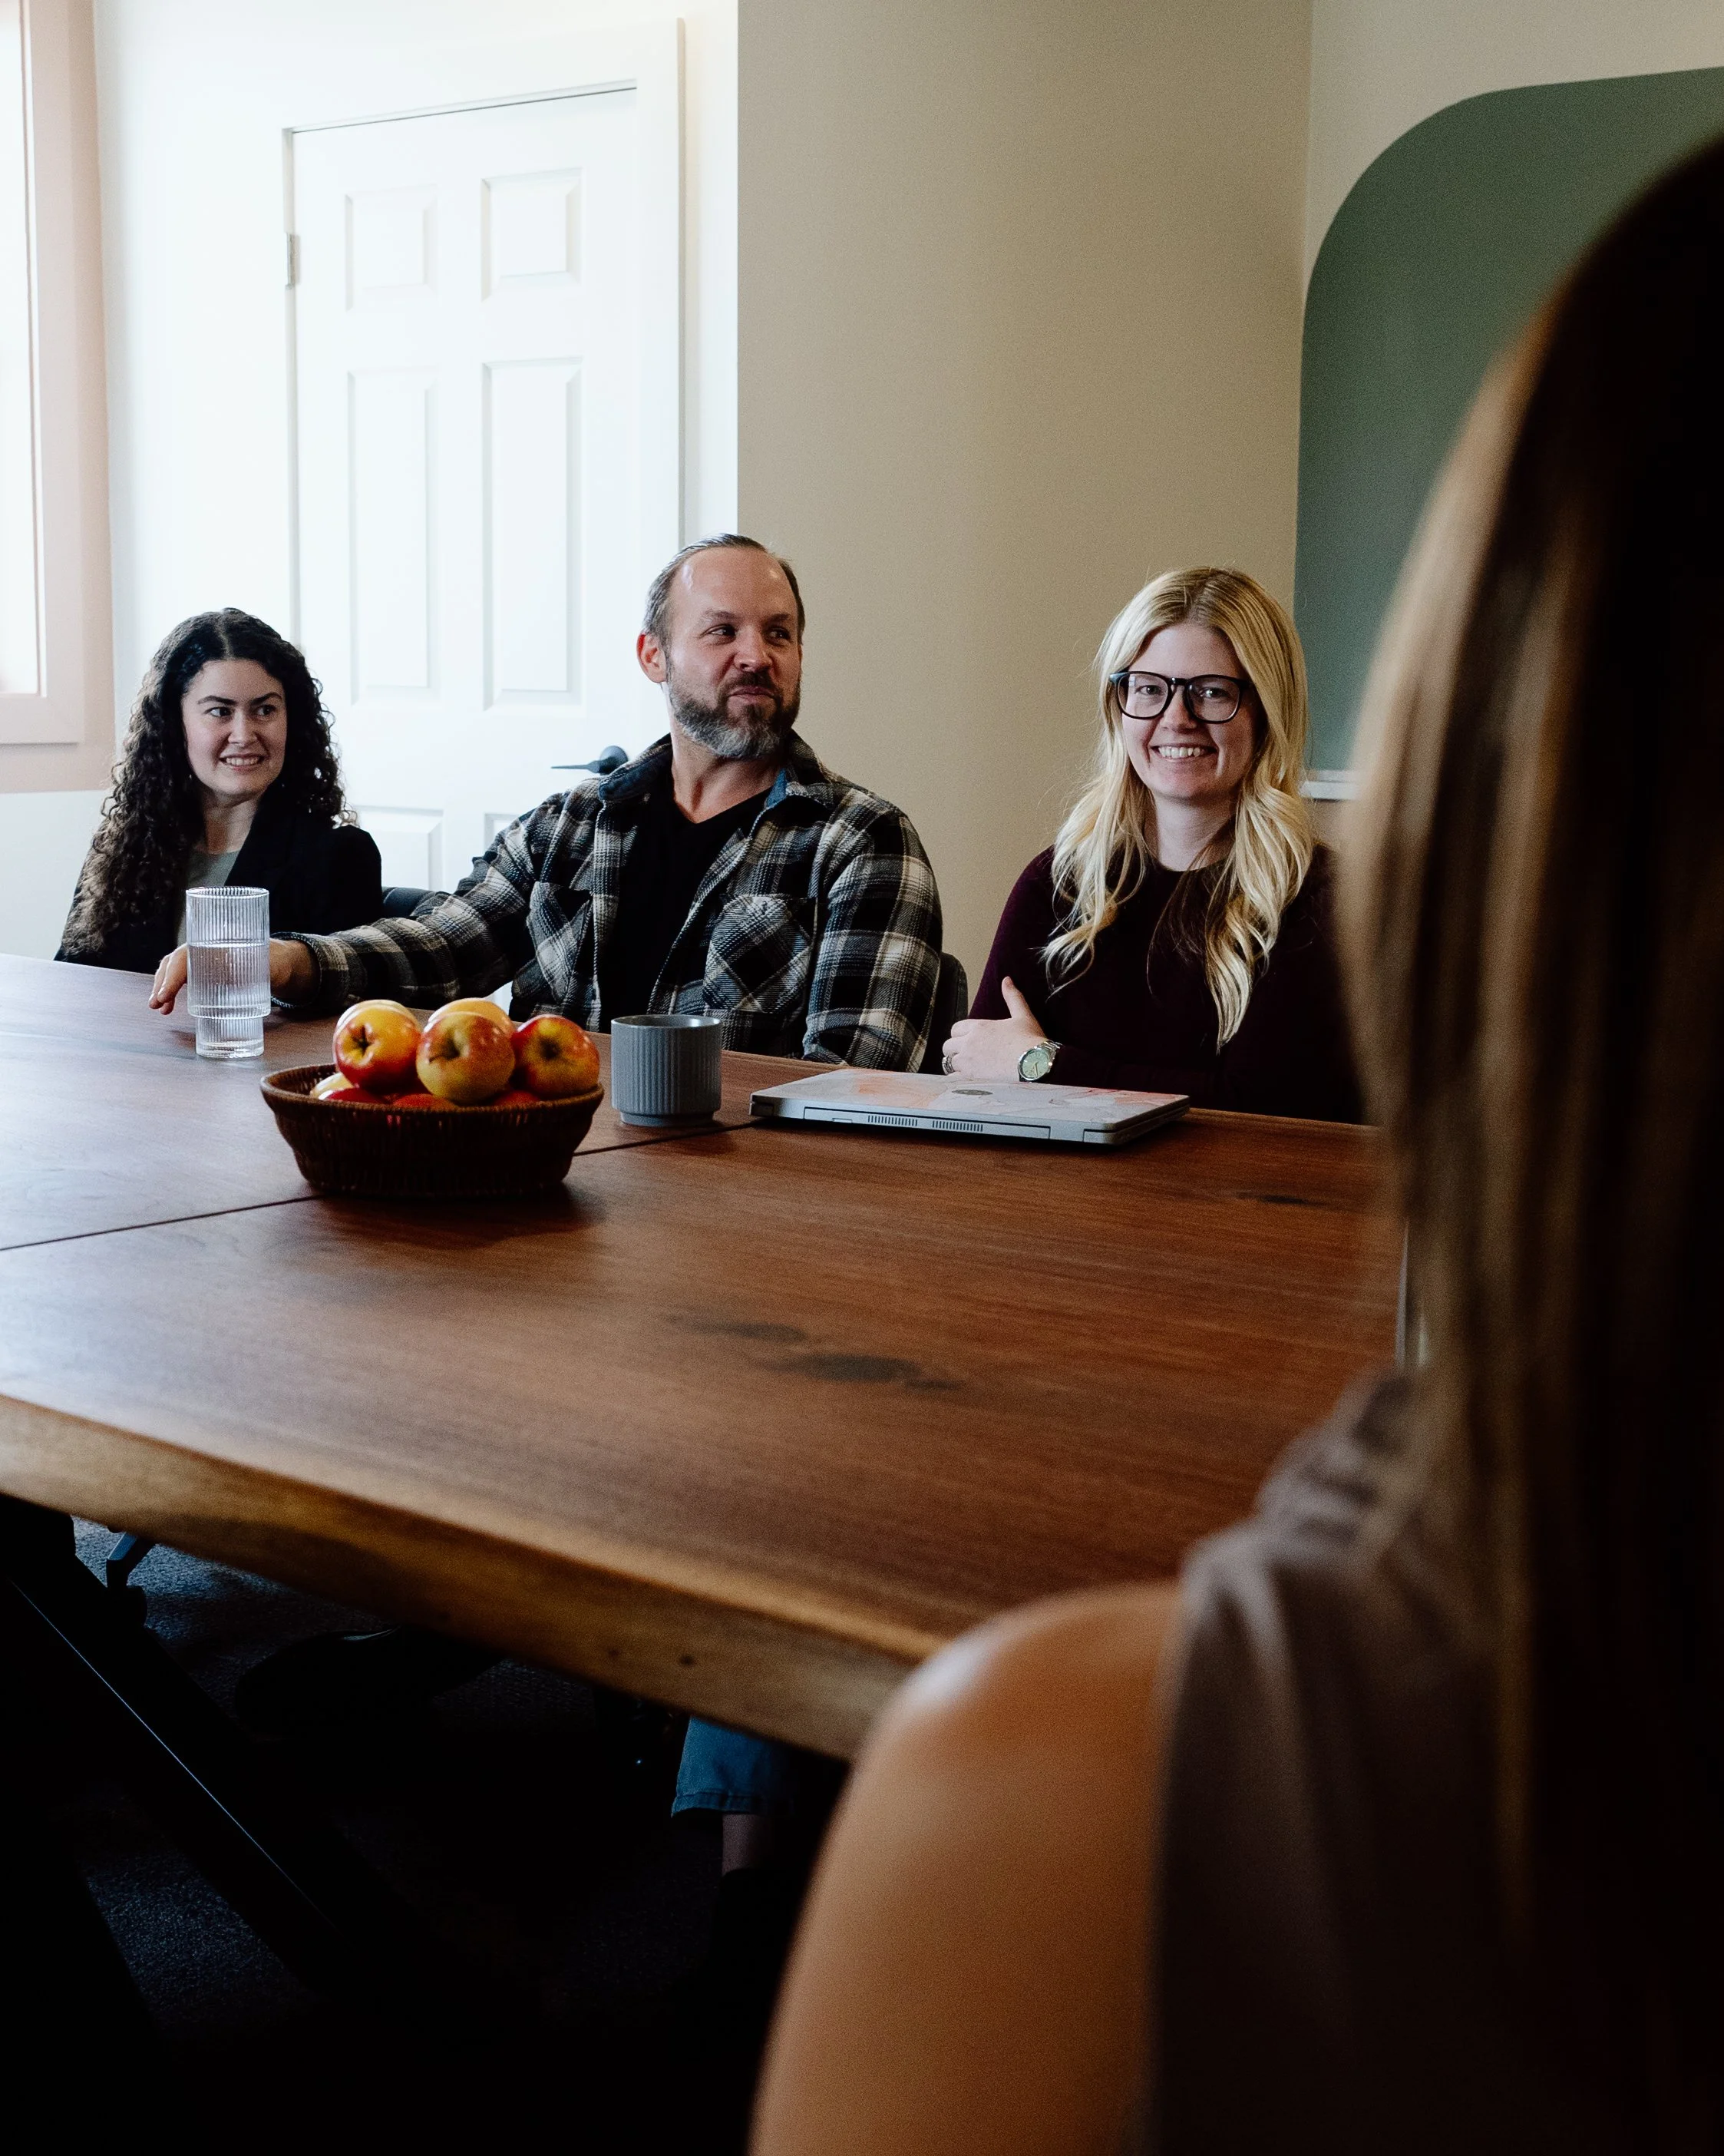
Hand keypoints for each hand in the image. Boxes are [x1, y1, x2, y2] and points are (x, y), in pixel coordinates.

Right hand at [149, 939, 314, 1013]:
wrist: (277, 959)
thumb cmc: (272, 960)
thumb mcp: (270, 965)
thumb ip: (264, 969)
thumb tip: (262, 975)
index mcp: (218, 943)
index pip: (187, 955)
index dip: (174, 975)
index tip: (165, 994)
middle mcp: (206, 947)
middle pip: (176, 961)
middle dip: (163, 982)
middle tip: (157, 1004)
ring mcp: (203, 958)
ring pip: (174, 968)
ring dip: (162, 987)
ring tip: (159, 1007)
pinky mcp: (204, 969)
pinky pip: (181, 975)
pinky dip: (170, 988)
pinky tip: (166, 1003)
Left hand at [940, 976, 1048, 1078]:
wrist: (1035, 1063)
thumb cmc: (1030, 1040)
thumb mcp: (1023, 1015)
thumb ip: (1012, 997)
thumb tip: (1007, 980)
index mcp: (979, 1027)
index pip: (956, 1029)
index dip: (960, 1035)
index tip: (968, 1040)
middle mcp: (969, 1042)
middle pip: (948, 1046)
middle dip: (955, 1050)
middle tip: (967, 1055)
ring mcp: (968, 1061)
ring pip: (948, 1063)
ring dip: (956, 1065)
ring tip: (968, 1069)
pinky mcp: (970, 1077)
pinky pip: (953, 1078)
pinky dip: (957, 1080)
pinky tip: (967, 1081)